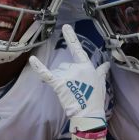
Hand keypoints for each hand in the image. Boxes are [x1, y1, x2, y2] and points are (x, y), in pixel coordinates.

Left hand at [29, 24, 109, 139]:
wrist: (88, 113)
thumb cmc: (95, 98)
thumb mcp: (101, 82)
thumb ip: (101, 71)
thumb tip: (106, 64)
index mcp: (86, 66)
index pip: (77, 49)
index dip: (71, 38)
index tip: (66, 26)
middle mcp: (75, 68)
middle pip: (66, 66)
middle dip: (68, 75)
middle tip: (76, 90)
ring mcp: (66, 75)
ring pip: (58, 72)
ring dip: (61, 79)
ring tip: (70, 92)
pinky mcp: (58, 84)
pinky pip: (46, 74)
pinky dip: (38, 67)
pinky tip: (32, 59)